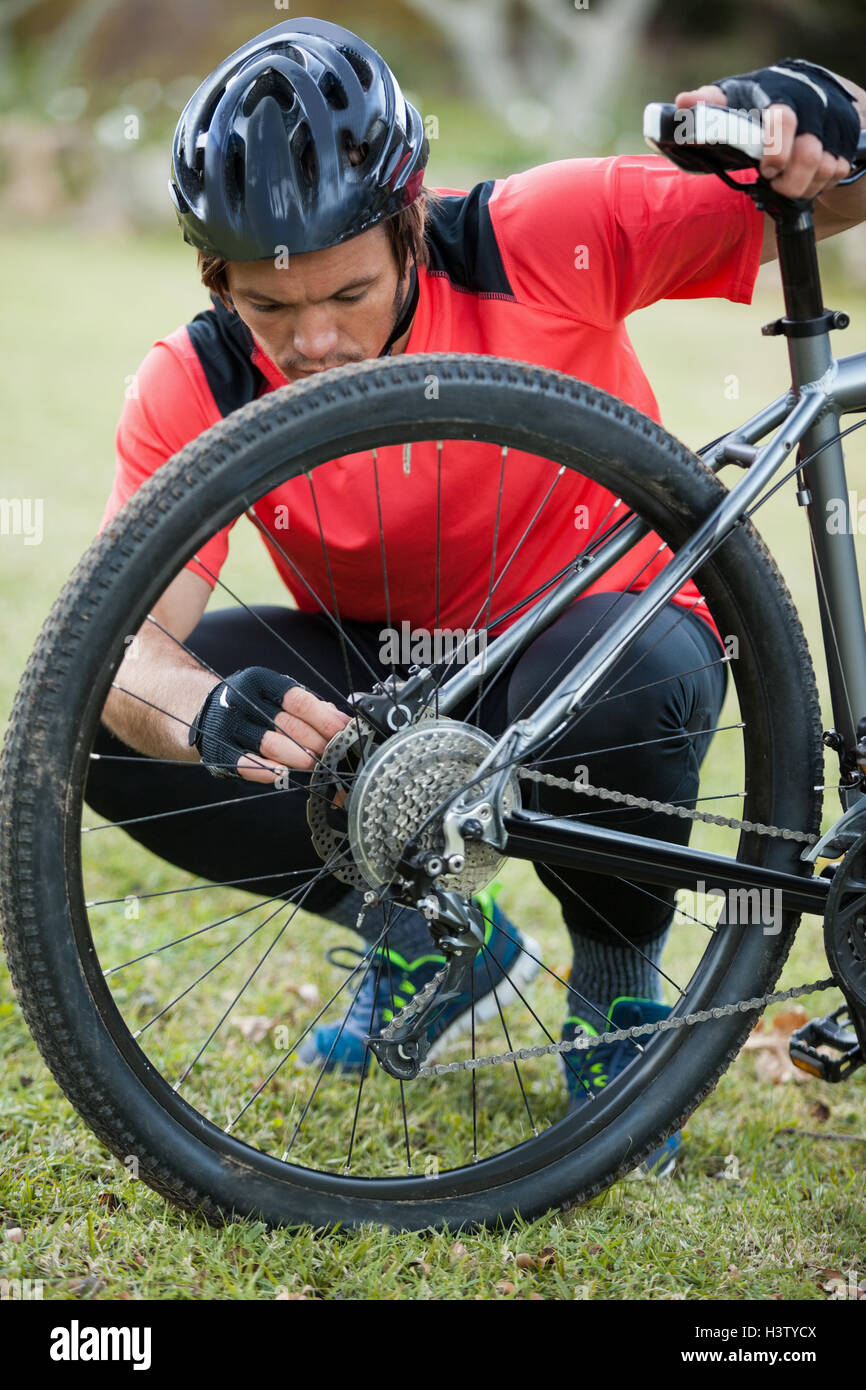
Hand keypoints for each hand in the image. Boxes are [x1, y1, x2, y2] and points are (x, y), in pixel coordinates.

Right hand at [189, 665, 349, 781]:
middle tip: (333, 753)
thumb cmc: (251, 704)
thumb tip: (343, 721)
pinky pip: (247, 764)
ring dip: (298, 758)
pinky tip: (283, 773)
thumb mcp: (276, 695)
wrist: (203, 710)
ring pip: (272, 745)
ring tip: (315, 764)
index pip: (299, 701)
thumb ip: (309, 706)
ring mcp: (228, 726)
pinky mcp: (219, 751)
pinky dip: (267, 770)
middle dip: (317, 742)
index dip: (325, 719)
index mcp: (259, 681)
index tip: (343, 732)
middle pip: (289, 725)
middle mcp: (241, 700)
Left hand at [674, 76, 856, 200]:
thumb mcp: (737, 95)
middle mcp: (811, 105)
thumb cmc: (765, 99)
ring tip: (783, 182)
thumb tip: (684, 103)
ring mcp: (832, 122)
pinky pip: (836, 172)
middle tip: (771, 178)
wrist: (815, 91)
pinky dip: (818, 184)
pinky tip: (805, 178)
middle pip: (807, 154)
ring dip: (799, 184)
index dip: (774, 149)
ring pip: (822, 166)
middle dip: (786, 175)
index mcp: (779, 93)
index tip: (766, 169)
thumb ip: (711, 102)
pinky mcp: (847, 139)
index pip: (781, 119)